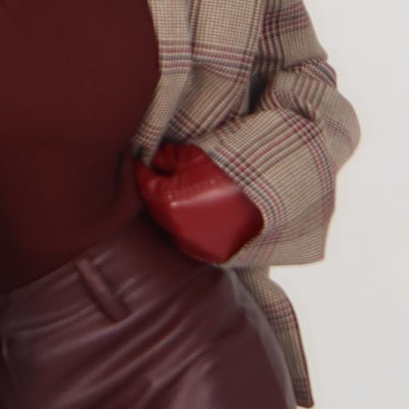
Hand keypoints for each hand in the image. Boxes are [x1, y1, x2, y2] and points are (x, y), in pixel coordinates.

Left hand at [134, 140, 262, 264]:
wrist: (266, 198)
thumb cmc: (231, 174)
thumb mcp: (196, 155)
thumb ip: (167, 156)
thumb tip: (152, 157)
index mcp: (166, 201)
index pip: (143, 182)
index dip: (144, 167)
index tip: (146, 158)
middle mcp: (175, 228)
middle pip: (155, 204)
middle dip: (159, 188)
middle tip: (171, 172)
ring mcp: (191, 244)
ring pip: (171, 223)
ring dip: (174, 208)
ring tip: (193, 192)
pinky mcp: (207, 253)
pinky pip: (190, 238)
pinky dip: (192, 225)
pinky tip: (205, 211)